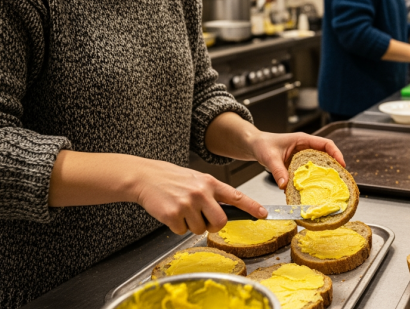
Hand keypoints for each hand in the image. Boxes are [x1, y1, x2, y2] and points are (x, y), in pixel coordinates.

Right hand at [134, 160, 264, 234]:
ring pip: (200, 229)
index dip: (252, 206)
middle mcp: (201, 193)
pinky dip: (176, 227)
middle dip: (213, 226)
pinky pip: (182, 232)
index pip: (236, 196)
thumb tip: (227, 212)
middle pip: (220, 222)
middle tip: (203, 220)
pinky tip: (171, 213)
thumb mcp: (197, 180)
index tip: (264, 214)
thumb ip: (212, 193)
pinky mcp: (173, 214)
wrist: (146, 177)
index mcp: (210, 183)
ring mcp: (187, 204)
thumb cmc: (173, 180)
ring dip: (191, 225)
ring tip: (181, 210)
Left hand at [247, 132, 344, 189]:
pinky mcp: (298, 164)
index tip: (341, 164)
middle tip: (340, 179)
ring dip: (324, 174)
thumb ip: (277, 170)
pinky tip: (312, 189)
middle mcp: (305, 147)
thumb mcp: (269, 157)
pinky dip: (312, 179)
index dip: (336, 153)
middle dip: (334, 166)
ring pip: (319, 164)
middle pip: (326, 155)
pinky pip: (309, 171)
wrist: (255, 145)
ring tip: (330, 186)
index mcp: (302, 140)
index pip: (325, 144)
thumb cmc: (262, 145)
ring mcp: (302, 156)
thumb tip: (284, 185)